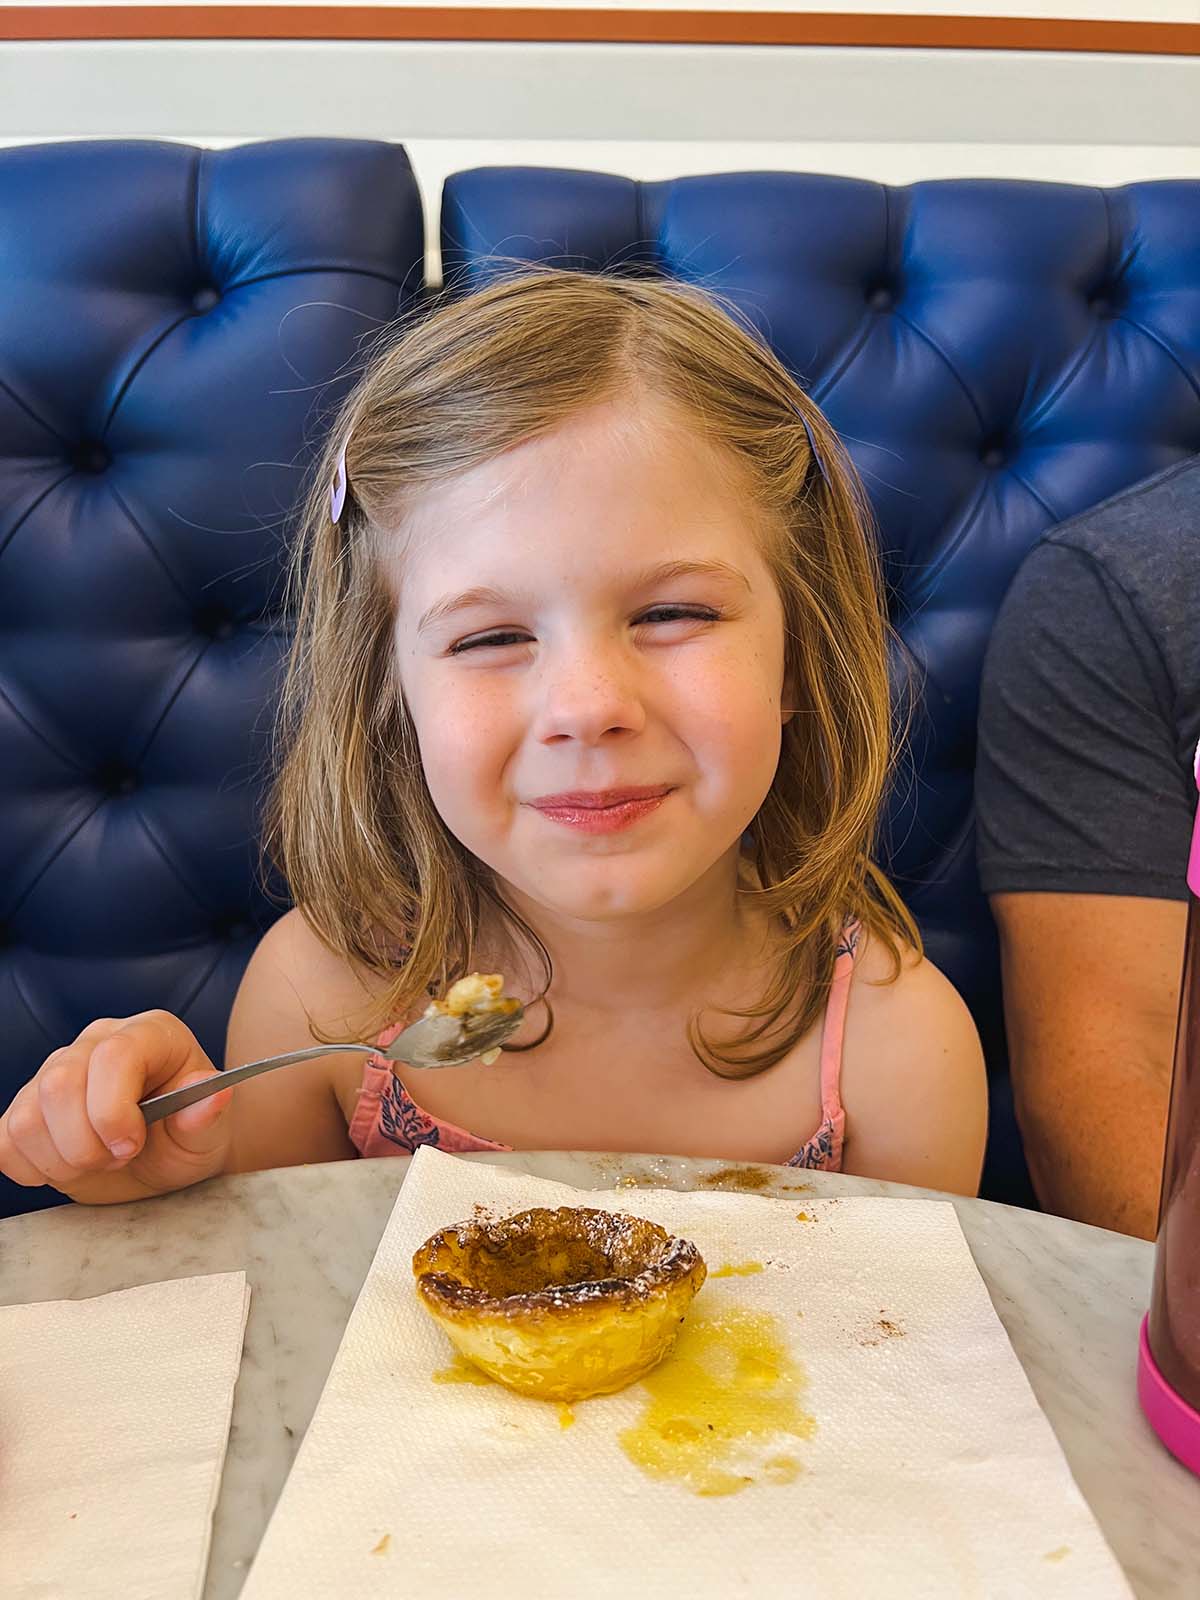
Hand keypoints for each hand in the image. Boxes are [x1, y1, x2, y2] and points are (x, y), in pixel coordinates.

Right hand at [0, 1011, 232, 1204]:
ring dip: (61, 1159)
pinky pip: (4, 1138)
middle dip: (86, 1143)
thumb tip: (215, 1093)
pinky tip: (65, 1165)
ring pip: (26, 1115)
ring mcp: (57, 1069)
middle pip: (58, 1085)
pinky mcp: (29, 1105)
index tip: (130, 1146)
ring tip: (98, 1161)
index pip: (113, 1057)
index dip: (113, 1110)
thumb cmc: (189, 1135)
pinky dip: (29, 1166)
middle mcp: (98, 1040)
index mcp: (150, 1034)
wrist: (167, 1154)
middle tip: (120, 1158)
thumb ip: (207, 1114)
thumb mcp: (210, 1132)